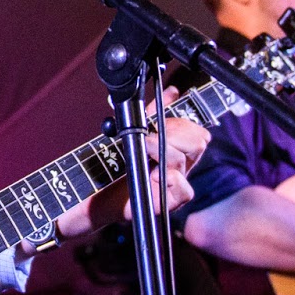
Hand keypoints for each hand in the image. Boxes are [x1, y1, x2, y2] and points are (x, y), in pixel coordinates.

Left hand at [57, 88, 210, 239]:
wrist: (96, 190)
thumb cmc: (115, 163)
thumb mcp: (133, 131)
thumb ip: (153, 112)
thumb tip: (173, 91)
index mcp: (177, 149)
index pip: (196, 131)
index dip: (181, 123)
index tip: (157, 124)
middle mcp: (181, 166)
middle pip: (198, 142)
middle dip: (173, 133)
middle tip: (148, 137)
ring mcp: (176, 184)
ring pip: (184, 160)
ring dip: (161, 149)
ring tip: (143, 150)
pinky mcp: (170, 203)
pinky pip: (185, 190)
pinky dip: (170, 178)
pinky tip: (153, 174)